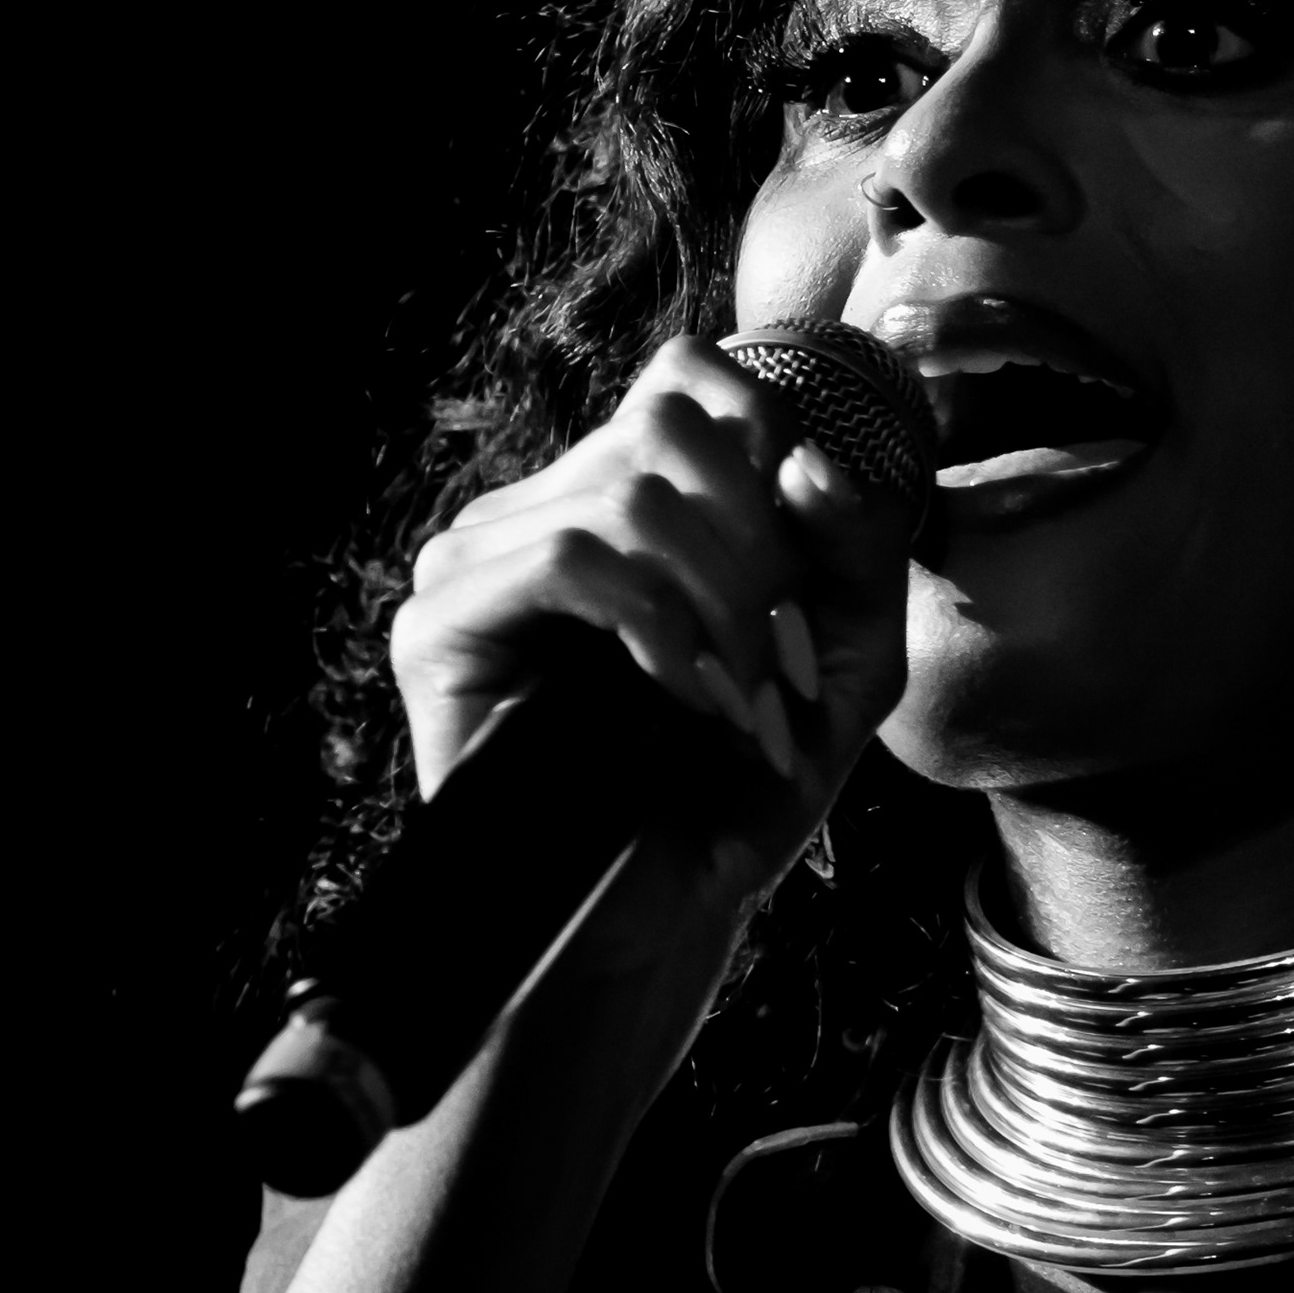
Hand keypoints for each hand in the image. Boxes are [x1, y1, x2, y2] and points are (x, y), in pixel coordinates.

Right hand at [390, 334, 912, 895]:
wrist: (660, 919)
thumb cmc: (744, 791)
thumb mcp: (846, 662)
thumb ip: (852, 551)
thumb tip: (806, 454)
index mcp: (632, 497)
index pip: (687, 373)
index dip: (767, 434)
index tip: (803, 567)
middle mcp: (548, 507)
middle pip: (668, 419)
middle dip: (759, 543)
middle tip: (775, 658)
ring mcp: (483, 558)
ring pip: (626, 490)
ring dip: (719, 604)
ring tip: (736, 702)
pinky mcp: (441, 623)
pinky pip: (567, 555)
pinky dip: (653, 625)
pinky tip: (678, 696)